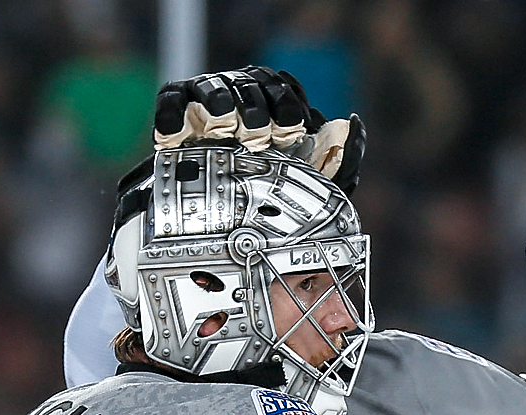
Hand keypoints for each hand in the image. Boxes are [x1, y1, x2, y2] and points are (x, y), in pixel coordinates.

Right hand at [153, 66, 364, 194]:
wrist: (217, 217)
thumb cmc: (268, 193)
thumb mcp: (314, 182)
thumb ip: (344, 159)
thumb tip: (354, 124)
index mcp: (274, 105)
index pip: (284, 90)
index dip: (288, 106)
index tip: (290, 130)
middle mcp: (242, 97)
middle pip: (250, 86)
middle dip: (256, 107)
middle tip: (259, 134)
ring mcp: (207, 102)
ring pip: (213, 87)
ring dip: (220, 103)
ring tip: (224, 125)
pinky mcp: (176, 111)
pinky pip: (171, 100)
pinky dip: (171, 114)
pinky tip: (175, 134)